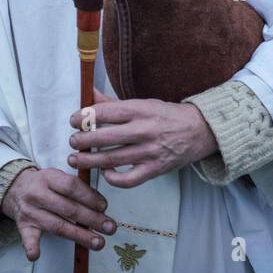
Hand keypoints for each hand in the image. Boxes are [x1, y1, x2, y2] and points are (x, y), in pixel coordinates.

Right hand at [0, 166, 114, 260]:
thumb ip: (76, 188)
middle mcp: (37, 194)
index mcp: (48, 177)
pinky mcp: (23, 226)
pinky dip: (31, 247)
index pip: (71, 187)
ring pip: (57, 225)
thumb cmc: (44, 184)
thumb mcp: (58, 176)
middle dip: (92, 219)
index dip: (90, 197)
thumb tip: (101, 207)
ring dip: (79, 235)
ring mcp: (30, 211)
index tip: (104, 207)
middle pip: (67, 208)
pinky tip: (36, 255)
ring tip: (98, 242)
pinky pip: (27, 238)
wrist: (16, 188)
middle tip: (109, 227)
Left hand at [67, 88, 218, 187]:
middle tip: (72, 141)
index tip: (73, 120)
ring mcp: (150, 152)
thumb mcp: (142, 103)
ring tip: (75, 159)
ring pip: (112, 159)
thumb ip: (113, 103)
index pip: (106, 112)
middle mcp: (145, 130)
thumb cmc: (165, 115)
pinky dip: (113, 178)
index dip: (85, 117)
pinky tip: (105, 172)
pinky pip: (129, 180)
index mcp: (141, 109)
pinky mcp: (155, 169)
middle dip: (82, 140)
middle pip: (105, 137)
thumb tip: (87, 92)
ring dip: (89, 161)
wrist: (199, 131)